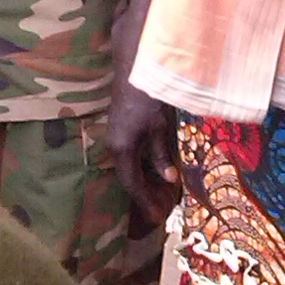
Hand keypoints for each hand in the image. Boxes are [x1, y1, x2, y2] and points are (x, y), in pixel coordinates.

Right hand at [107, 75, 178, 224]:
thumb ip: (161, 154)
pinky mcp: (122, 131)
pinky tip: (155, 175)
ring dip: (144, 183)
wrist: (136, 68)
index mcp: (122, 147)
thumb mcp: (158, 127)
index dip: (144, 201)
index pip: (132, 182)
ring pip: (130, 168)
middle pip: (129, 178)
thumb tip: (169, 180)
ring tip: (159, 198)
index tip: (156, 217)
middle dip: (145, 196)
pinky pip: (132, 157)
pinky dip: (143, 169)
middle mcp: (115, 146)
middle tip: (160, 212)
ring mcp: (117, 138)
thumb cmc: (148, 96)